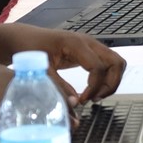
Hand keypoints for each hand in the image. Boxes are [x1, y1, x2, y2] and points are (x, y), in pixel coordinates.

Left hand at [8, 27, 124, 104]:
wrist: (25, 38)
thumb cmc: (31, 49)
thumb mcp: (42, 69)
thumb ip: (58, 86)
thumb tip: (74, 104)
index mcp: (76, 44)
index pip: (98, 67)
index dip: (94, 87)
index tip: (82, 100)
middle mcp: (88, 42)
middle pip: (116, 62)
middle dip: (111, 84)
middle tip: (94, 98)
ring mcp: (90, 46)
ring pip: (116, 63)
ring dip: (112, 82)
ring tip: (95, 96)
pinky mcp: (89, 52)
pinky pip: (108, 64)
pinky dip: (106, 78)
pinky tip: (92, 90)